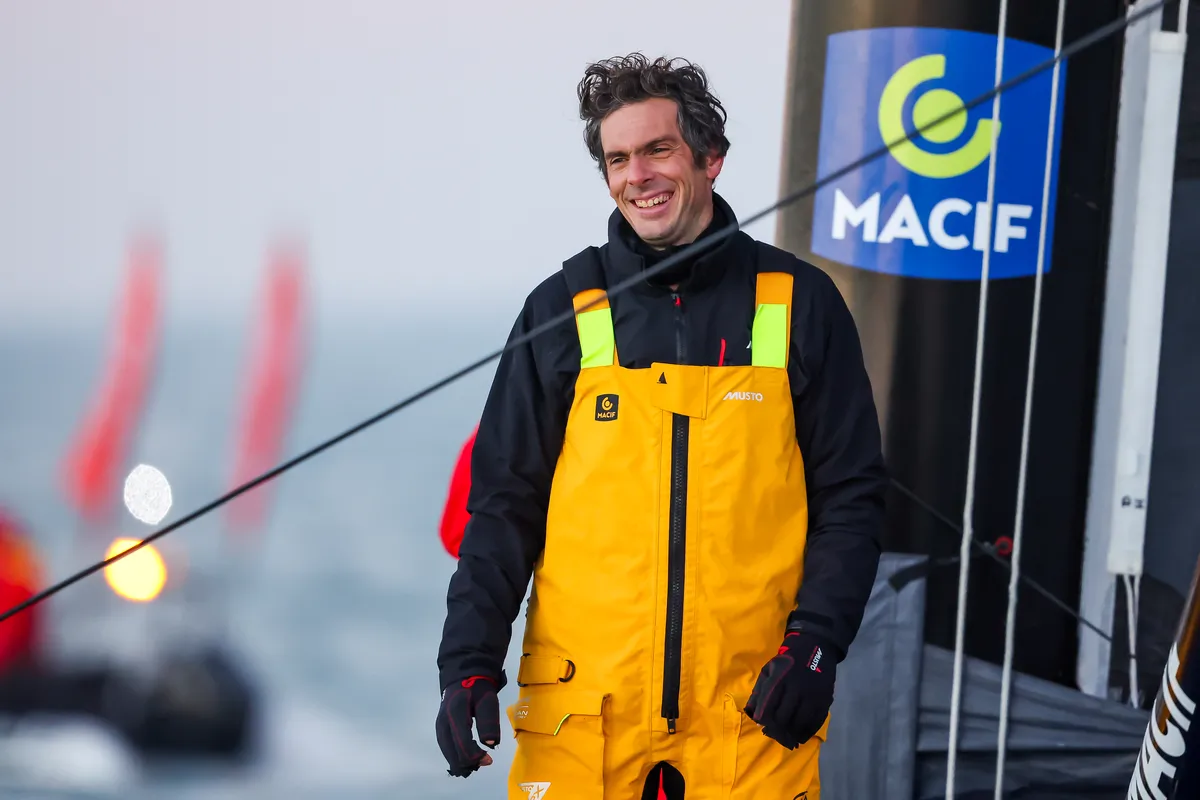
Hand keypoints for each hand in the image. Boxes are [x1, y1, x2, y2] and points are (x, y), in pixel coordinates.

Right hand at [435, 675, 500, 776]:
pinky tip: (467, 759)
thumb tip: (491, 744)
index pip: (462, 744)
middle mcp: (443, 723)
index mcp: (455, 714)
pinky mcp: (440, 730)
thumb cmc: (478, 689)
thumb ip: (489, 722)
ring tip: (478, 762)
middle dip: (469, 763)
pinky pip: (446, 749)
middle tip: (485, 761)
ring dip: (462, 762)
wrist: (462, 678)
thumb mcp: (488, 700)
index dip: (476, 757)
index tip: (489, 759)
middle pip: (453, 754)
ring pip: (448, 754)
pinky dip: (456, 757)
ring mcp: (439, 727)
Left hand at [743, 631, 835, 748]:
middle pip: (784, 717)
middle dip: (777, 729)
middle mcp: (797, 688)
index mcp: (780, 679)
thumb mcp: (769, 669)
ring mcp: (812, 695)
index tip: (762, 724)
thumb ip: (760, 691)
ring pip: (800, 722)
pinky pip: (816, 721)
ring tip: (787, 739)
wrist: (815, 647)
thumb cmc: (787, 661)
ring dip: (792, 734)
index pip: (769, 705)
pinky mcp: (825, 699)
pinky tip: (801, 736)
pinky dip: (808, 732)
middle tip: (774, 734)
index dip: (764, 718)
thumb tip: (751, 713)